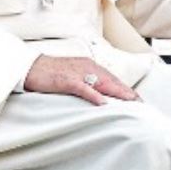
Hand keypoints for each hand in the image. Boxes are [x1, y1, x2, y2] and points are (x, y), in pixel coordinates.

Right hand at [24, 55, 138, 104]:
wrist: (29, 67)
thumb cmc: (49, 73)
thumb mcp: (73, 76)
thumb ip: (87, 83)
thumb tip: (100, 96)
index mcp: (89, 66)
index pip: (112, 78)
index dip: (125, 89)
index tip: (137, 99)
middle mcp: (86, 67)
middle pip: (112, 80)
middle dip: (127, 92)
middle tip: (141, 103)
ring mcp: (77, 73)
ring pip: (102, 82)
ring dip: (117, 92)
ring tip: (131, 102)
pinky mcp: (66, 80)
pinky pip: (84, 88)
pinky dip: (94, 95)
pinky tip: (103, 102)